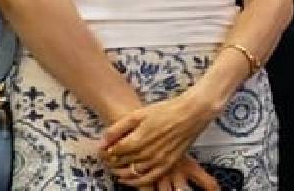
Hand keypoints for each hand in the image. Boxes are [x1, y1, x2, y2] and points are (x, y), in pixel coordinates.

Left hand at [101, 91, 221, 187]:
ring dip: (121, 172)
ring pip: (133, 173)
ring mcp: (158, 160)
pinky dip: (136, 182)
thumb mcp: (139, 114)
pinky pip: (149, 179)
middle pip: (121, 163)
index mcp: (137, 139)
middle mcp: (147, 153)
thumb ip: (118, 128)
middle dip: (112, 162)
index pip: (113, 152)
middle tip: (108, 158)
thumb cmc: (165, 110)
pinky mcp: (168, 164)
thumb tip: (101, 143)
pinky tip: (129, 179)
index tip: (104, 150)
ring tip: (116, 167)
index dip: (106, 152)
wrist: (192, 113)